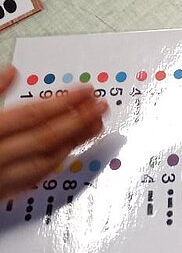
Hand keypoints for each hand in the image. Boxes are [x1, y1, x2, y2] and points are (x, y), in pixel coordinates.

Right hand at [0, 66, 106, 199]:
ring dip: (72, 143)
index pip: (33, 114)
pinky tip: (63, 155)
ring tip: (93, 126)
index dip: (64, 102)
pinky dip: (50, 166)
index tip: (87, 90)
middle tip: (102, 106)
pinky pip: (29, 182)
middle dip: (78, 120)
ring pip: (42, 162)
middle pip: (45, 138)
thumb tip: (9, 70)